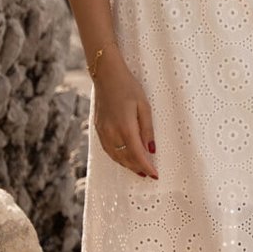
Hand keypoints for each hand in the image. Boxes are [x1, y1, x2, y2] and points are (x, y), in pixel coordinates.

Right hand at [93, 52, 157, 177]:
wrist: (106, 76)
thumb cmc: (128, 88)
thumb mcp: (144, 106)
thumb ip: (147, 130)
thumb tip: (151, 150)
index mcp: (125, 127)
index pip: (137, 154)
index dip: (146, 167)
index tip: (155, 175)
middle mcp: (111, 132)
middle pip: (125, 158)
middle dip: (137, 168)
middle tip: (149, 174)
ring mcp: (102, 131)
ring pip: (115, 156)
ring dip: (127, 165)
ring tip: (138, 170)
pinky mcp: (98, 129)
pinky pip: (108, 149)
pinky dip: (117, 157)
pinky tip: (124, 158)